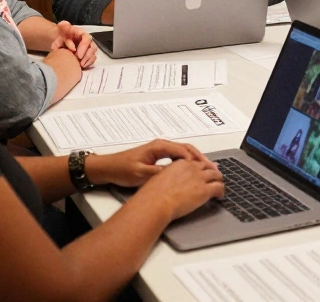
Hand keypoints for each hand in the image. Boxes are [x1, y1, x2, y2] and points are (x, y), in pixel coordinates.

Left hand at [52, 20, 96, 68]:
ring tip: (81, 66)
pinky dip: (89, 63)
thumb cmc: (62, 34)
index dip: (84, 47)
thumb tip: (72, 47)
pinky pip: (92, 59)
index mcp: (82, 33)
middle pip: (93, 48)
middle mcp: (88, 40)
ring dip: (88, 60)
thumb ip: (65, 34)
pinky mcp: (88, 54)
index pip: (87, 39)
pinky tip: (82, 66)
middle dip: (87, 56)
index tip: (77, 55)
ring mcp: (89, 47)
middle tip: (79, 62)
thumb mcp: (61, 29)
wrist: (61, 39)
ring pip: (93, 54)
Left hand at [86, 139, 211, 187]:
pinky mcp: (158, 156)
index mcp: (159, 147)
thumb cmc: (121, 169)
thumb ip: (158, 173)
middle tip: (212, 168)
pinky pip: (177, 157)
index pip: (182, 151)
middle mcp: (161, 146)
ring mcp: (160, 150)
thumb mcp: (140, 174)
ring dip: (195, 160)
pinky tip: (192, 170)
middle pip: (186, 149)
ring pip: (183, 152)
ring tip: (206, 169)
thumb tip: (175, 174)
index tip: (204, 169)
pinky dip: (187, 162)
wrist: (107, 168)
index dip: (195, 160)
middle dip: (200, 158)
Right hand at [133, 157, 225, 220]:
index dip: (200, 167)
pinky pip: (219, 187)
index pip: (196, 162)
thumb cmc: (153, 194)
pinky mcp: (205, 190)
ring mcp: (200, 178)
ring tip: (218, 186)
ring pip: (217, 175)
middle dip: (211, 172)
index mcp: (181, 163)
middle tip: (213, 178)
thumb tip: (168, 180)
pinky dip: (221, 191)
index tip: (202, 172)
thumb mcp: (159, 177)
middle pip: (208, 167)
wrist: (156, 202)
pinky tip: (219, 196)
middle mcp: (192, 168)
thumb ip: (167, 174)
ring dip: (218, 180)